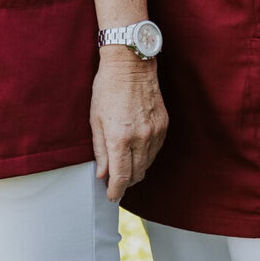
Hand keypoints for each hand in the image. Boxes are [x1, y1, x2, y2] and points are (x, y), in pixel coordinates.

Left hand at [91, 53, 166, 200]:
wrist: (131, 64)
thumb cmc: (107, 88)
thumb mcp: (95, 119)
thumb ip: (100, 150)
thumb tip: (102, 174)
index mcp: (120, 138)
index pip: (121, 176)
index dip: (116, 190)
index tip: (111, 196)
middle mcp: (140, 138)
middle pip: (136, 174)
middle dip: (125, 183)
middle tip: (115, 183)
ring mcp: (155, 132)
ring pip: (147, 164)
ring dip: (136, 170)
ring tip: (125, 168)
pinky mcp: (164, 125)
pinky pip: (155, 150)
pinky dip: (146, 156)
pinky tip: (136, 152)